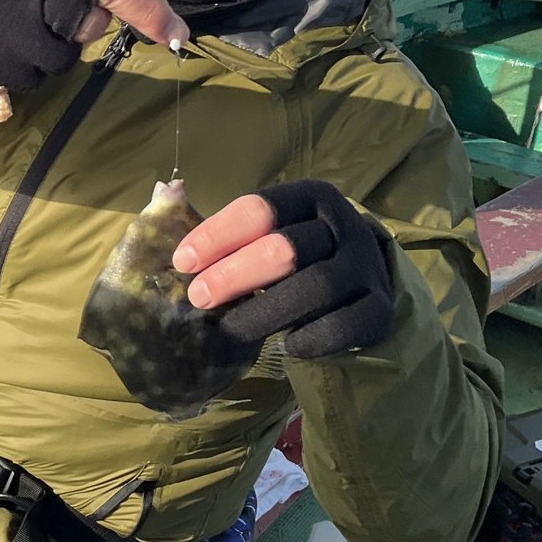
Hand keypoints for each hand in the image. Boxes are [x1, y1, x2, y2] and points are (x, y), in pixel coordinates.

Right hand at [0, 0, 187, 91]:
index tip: (177, 34)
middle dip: (85, 24)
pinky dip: (28, 65)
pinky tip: (7, 37)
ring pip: (59, 61)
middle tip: (58, 5)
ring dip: (55, 48)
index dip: (146, 8)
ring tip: (26, 19)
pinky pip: (29, 80)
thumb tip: (148, 15)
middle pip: (85, 27)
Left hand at [172, 179, 393, 359]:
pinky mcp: (380, 307)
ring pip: (315, 287)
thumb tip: (162, 196)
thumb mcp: (268, 233)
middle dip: (234, 274)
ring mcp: (366, 267)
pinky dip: (313, 337)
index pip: (261, 208)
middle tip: (197, 298)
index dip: (218, 234)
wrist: (361, 288)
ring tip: (231, 329)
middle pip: (285, 248)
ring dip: (265, 311)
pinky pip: (346, 324)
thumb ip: (226, 229)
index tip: (182, 261)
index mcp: (311, 198)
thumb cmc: (297, 259)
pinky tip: (288, 345)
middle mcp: (343, 226)